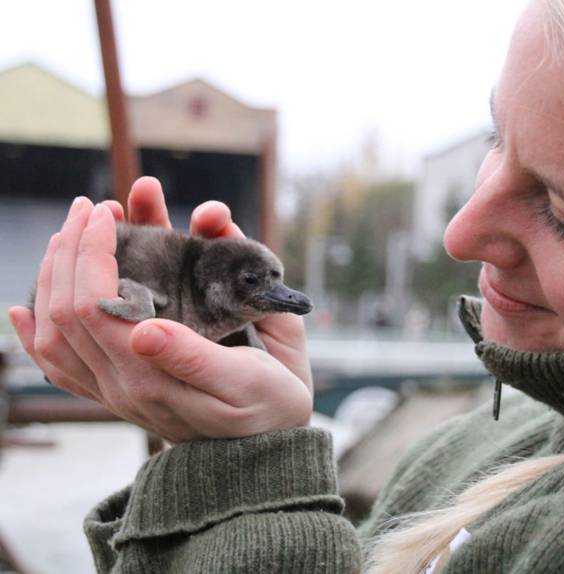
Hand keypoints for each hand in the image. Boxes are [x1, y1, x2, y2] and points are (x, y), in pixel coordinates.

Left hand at [8, 177, 312, 441]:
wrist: (266, 454)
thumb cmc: (269, 408)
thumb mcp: (248, 381)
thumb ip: (195, 359)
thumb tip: (142, 332)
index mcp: (149, 377)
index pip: (93, 305)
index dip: (91, 252)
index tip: (106, 213)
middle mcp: (121, 384)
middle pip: (65, 309)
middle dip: (70, 249)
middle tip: (89, 207)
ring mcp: (115, 391)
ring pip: (53, 331)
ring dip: (53, 275)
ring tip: (69, 234)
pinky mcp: (119, 394)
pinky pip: (60, 365)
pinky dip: (35, 333)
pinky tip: (23, 311)